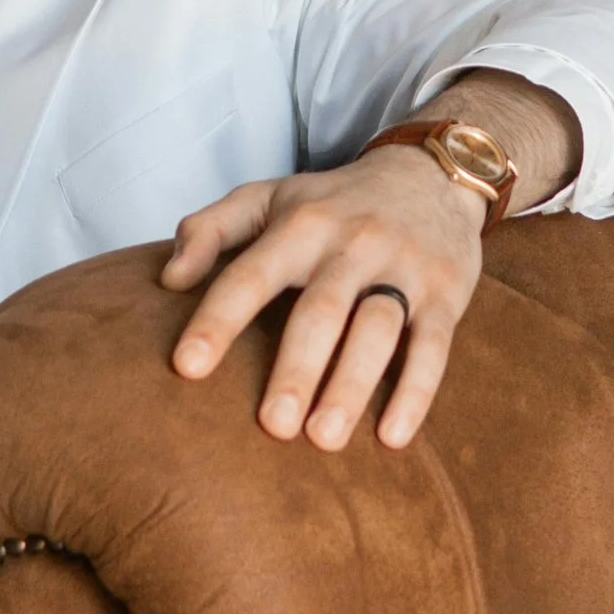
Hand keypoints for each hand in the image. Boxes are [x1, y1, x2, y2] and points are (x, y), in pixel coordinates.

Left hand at [163, 147, 491, 452]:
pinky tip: (392, 437)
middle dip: (296, 368)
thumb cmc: (334, 202)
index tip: (187, 367)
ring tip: (324, 439)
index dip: (218, 319)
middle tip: (272, 426)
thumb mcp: (269, 197)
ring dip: (351, 386)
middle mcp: (353, 243)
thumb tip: (167, 280)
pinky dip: (416, 392)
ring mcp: (404, 268)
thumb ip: (209, 230)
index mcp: (302, 224)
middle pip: (322, 310)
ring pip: (378, 329)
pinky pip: (433, 346)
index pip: (252, 274)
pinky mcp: (446, 294)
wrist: (432, 174)